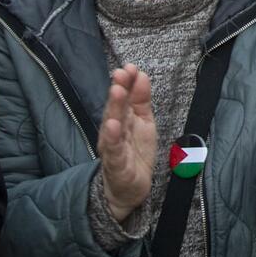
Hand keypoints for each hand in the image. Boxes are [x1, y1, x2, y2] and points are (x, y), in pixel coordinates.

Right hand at [98, 65, 158, 224]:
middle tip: (121, 73)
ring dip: (114, 109)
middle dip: (119, 91)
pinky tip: (112, 127)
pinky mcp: (116, 166)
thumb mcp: (143, 123)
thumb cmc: (134, 153)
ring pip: (112, 126)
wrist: (127, 190)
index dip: (126, 82)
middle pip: (115, 109)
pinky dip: (112, 139)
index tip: (130, 66)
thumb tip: (141, 74)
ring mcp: (113, 148)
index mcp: (122, 120)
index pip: (123, 98)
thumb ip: (141, 100)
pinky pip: (114, 152)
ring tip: (116, 92)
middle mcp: (114, 132)